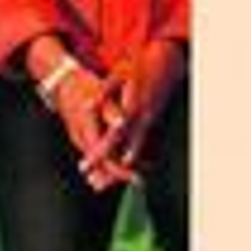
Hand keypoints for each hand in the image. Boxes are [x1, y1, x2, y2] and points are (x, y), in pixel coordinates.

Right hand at [23, 36, 130, 191]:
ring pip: (99, 163)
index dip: (121, 171)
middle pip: (102, 167)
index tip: (136, 177)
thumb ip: (110, 110)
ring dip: (115, 171)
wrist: (62, 81)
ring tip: (137, 174)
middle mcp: (82, 139)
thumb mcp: (97, 93)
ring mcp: (80, 139)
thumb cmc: (83, 85)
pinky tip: (123, 161)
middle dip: (121, 175)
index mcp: (86, 130)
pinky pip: (96, 154)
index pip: (105, 160)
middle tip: (141, 181)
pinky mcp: (82, 137)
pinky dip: (109, 161)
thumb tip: (121, 122)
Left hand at [77, 39, 185, 184]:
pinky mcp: (153, 125)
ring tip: (103, 185)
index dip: (99, 152)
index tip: (85, 165)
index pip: (112, 137)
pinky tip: (123, 172)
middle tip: (94, 184)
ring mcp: (149, 125)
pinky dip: (132, 162)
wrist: (165, 65)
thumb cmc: (138, 69)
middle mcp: (141, 122)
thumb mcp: (117, 76)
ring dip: (120, 171)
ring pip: (135, 154)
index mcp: (131, 110)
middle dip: (109, 170)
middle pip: (123, 152)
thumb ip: (102, 94)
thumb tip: (86, 106)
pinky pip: (142, 149)